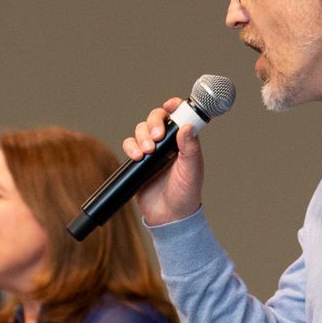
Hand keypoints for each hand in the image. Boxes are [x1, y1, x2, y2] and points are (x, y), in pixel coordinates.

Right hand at [122, 98, 203, 227]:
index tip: (170, 105)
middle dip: (153, 123)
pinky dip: (131, 147)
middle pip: (156, 118)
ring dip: (142, 136)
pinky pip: (129, 145)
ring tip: (147, 152)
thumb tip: (187, 127)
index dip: (174, 106)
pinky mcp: (138, 161)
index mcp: (183, 141)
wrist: (169, 217)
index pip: (178, 116)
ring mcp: (152, 151)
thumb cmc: (186, 194)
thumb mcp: (191, 171)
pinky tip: (137, 157)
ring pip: (141, 130)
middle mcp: (167, 143)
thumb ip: (190, 149)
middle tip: (157, 137)